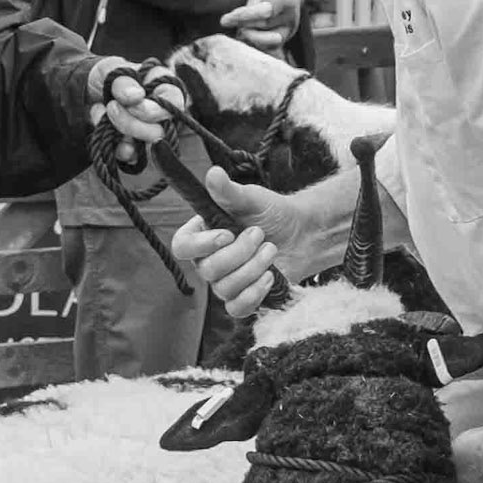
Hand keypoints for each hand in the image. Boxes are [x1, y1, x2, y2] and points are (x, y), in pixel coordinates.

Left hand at [87, 58, 184, 147]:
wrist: (88, 93)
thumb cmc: (107, 76)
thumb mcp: (110, 69)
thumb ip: (123, 80)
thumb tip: (137, 96)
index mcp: (164, 86)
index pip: (174, 103)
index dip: (154, 110)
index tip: (131, 104)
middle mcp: (162, 112)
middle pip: (160, 130)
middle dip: (132, 123)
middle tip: (111, 106)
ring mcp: (150, 131)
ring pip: (146, 146)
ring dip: (121, 131)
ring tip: (103, 112)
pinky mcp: (136, 146)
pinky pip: (131, 156)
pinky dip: (114, 145)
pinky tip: (103, 129)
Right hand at [169, 163, 348, 316]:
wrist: (300, 234)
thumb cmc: (270, 213)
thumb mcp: (251, 198)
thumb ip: (229, 191)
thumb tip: (212, 173)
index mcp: (202, 234)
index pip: (182, 247)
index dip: (201, 245)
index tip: (227, 234)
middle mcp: (208, 261)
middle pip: (207, 270)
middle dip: (240, 253)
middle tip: (260, 234)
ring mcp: (224, 282)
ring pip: (224, 288)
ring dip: (253, 268)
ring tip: (271, 249)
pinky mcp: (242, 298)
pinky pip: (237, 308)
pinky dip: (254, 294)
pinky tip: (270, 276)